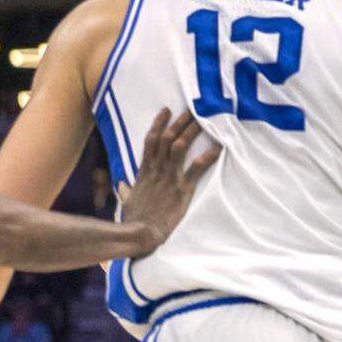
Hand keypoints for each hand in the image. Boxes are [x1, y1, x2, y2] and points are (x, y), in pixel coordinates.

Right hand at [123, 110, 219, 254]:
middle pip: (167, 137)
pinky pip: (197, 167)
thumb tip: (123, 186)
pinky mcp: (182, 188)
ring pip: (180, 146)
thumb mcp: (127, 201)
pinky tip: (219, 148)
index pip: (151, 141)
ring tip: (204, 120)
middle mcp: (157, 169)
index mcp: (145, 171)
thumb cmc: (134, 219)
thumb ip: (127, 191)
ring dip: (192, 132)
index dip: (159, 123)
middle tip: (192, 109)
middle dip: (179, 121)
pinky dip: (208, 156)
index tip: (166, 111)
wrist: (141, 232)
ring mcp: (169, 177)